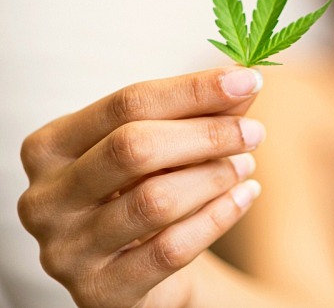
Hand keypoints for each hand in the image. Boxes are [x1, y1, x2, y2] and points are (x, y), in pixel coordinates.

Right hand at [17, 67, 265, 307]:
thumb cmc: (146, 191)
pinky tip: (246, 195)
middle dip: (206, 135)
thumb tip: (244, 79)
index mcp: (49, 147)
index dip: (192, 90)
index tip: (247, 79)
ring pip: (155, 200)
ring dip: (214, 176)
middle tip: (254, 133)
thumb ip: (198, 113)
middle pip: (134, 149)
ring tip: (247, 164)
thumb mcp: (164, 148)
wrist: (139, 271)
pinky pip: (172, 249)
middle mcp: (45, 199)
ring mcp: (67, 250)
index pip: (126, 104)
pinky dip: (218, 216)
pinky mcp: (101, 290)